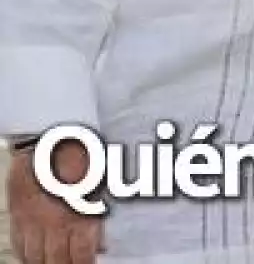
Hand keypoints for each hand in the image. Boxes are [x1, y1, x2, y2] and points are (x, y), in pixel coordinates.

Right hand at [7, 139, 102, 263]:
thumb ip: (98, 219)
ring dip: (45, 263)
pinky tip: (34, 257)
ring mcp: (31, 220)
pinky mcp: (16, 214)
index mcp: (78, 213)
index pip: (82, 254)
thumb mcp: (100, 187)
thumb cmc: (82, 158)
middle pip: (57, 260)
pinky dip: (25, 255)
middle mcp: (53, 221)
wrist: (48, 138)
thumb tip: (101, 246)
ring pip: (34, 257)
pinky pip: (17, 244)